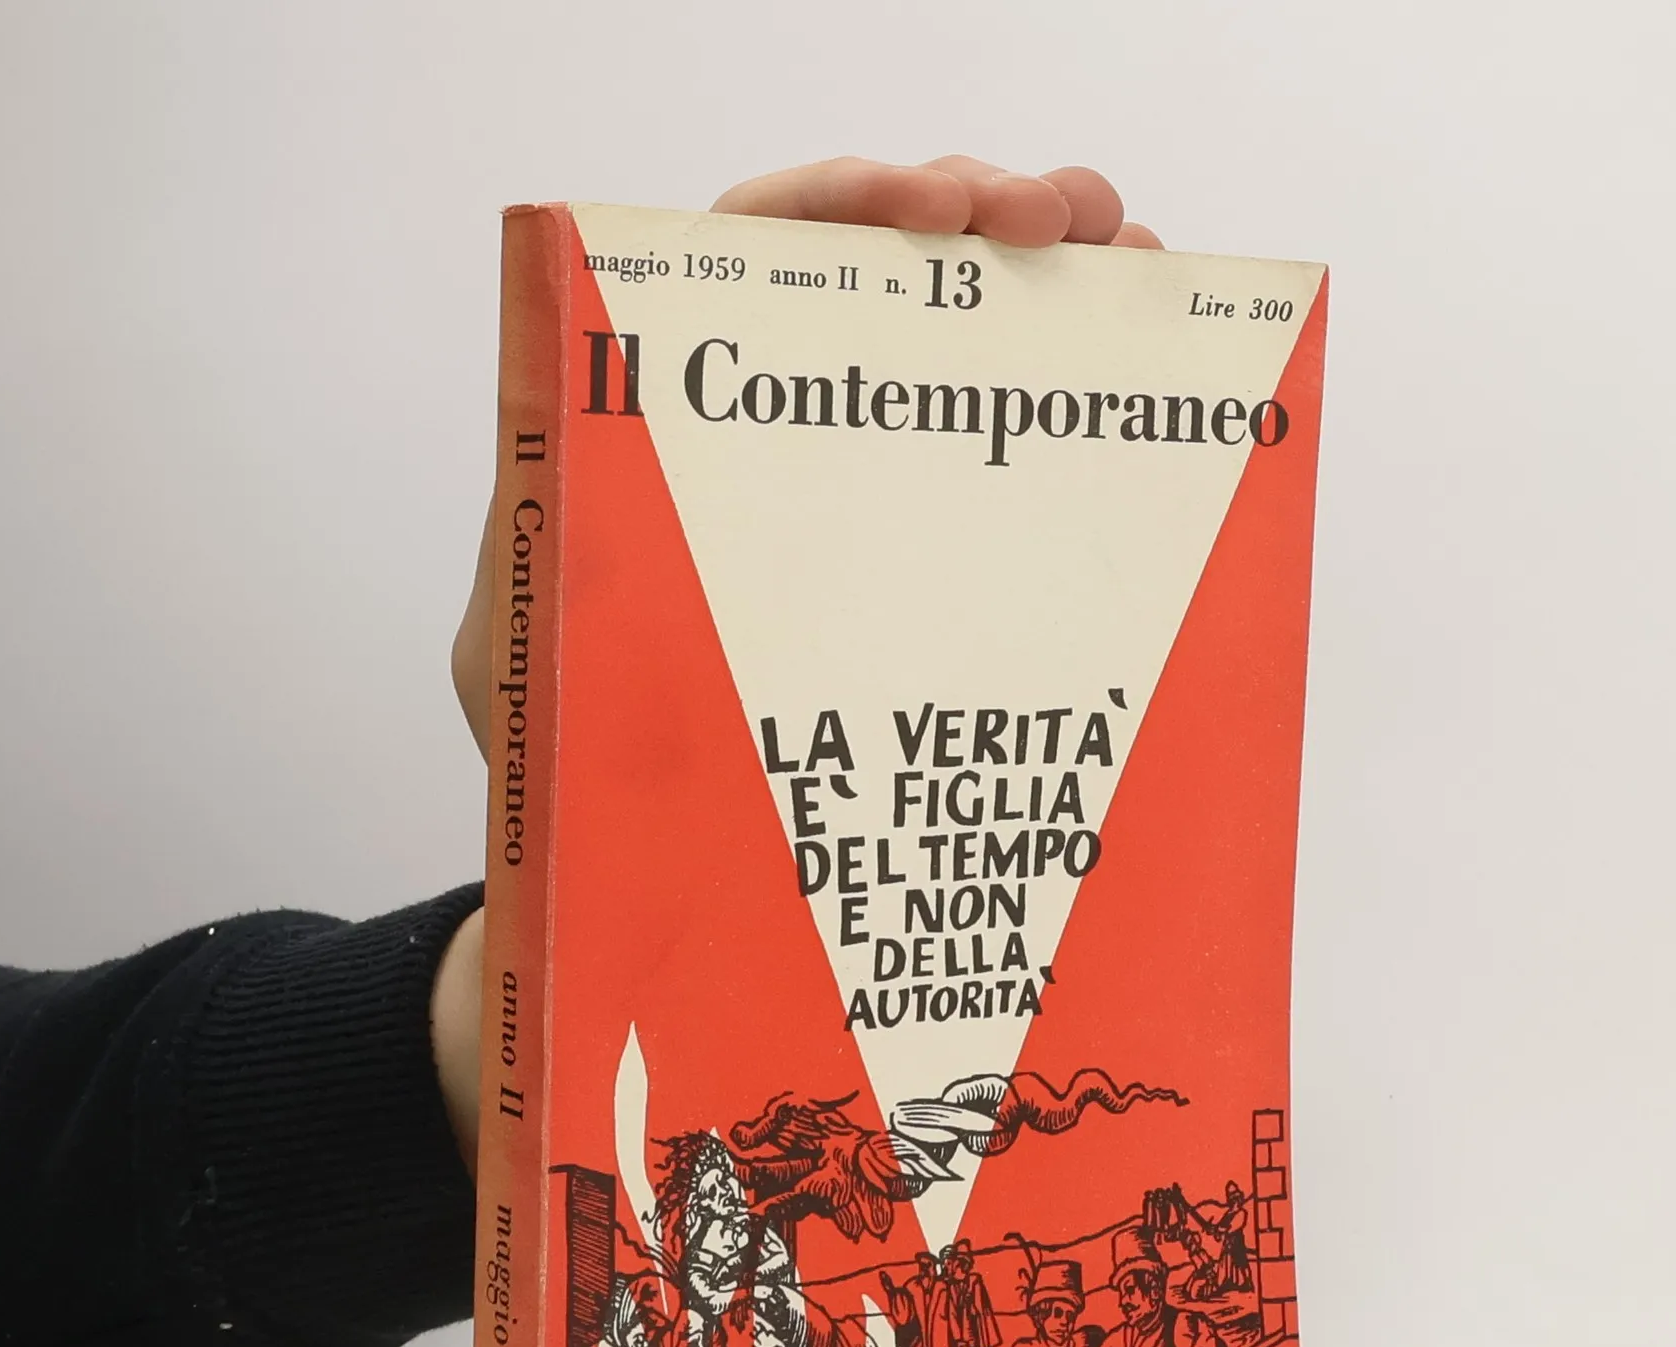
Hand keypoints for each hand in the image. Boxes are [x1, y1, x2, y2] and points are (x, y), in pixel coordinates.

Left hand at [448, 155, 1160, 753]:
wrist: (640, 818)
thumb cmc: (580, 727)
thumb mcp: (534, 646)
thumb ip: (541, 556)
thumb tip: (561, 478)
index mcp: (676, 398)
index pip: (760, 246)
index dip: (848, 199)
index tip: (936, 211)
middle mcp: (776, 403)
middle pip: (882, 253)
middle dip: (979, 206)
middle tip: (1063, 217)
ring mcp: (859, 449)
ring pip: (958, 314)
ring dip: (1050, 261)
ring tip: (1130, 252)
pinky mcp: (922, 512)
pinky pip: (1001, 411)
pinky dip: (1071, 355)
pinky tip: (1140, 334)